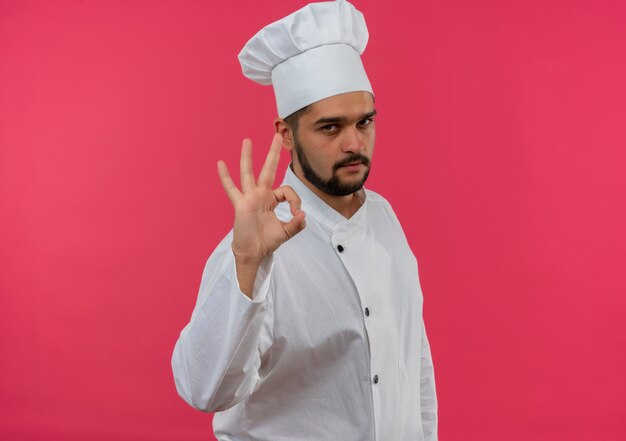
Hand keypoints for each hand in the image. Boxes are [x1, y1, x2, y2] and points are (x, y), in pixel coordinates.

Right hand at [217, 134, 305, 294]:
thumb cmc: (267, 241)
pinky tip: (221, 164)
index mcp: (272, 200)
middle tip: (278, 135)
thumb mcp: (286, 232)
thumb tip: (302, 214)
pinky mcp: (240, 205)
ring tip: (247, 140)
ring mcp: (249, 198)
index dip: (294, 199)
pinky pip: (232, 189)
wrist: (253, 252)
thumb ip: (296, 224)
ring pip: (248, 173)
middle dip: (273, 153)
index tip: (296, 212)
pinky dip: (225, 178)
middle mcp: (260, 195)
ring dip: (247, 157)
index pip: (286, 190)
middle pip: (267, 169)